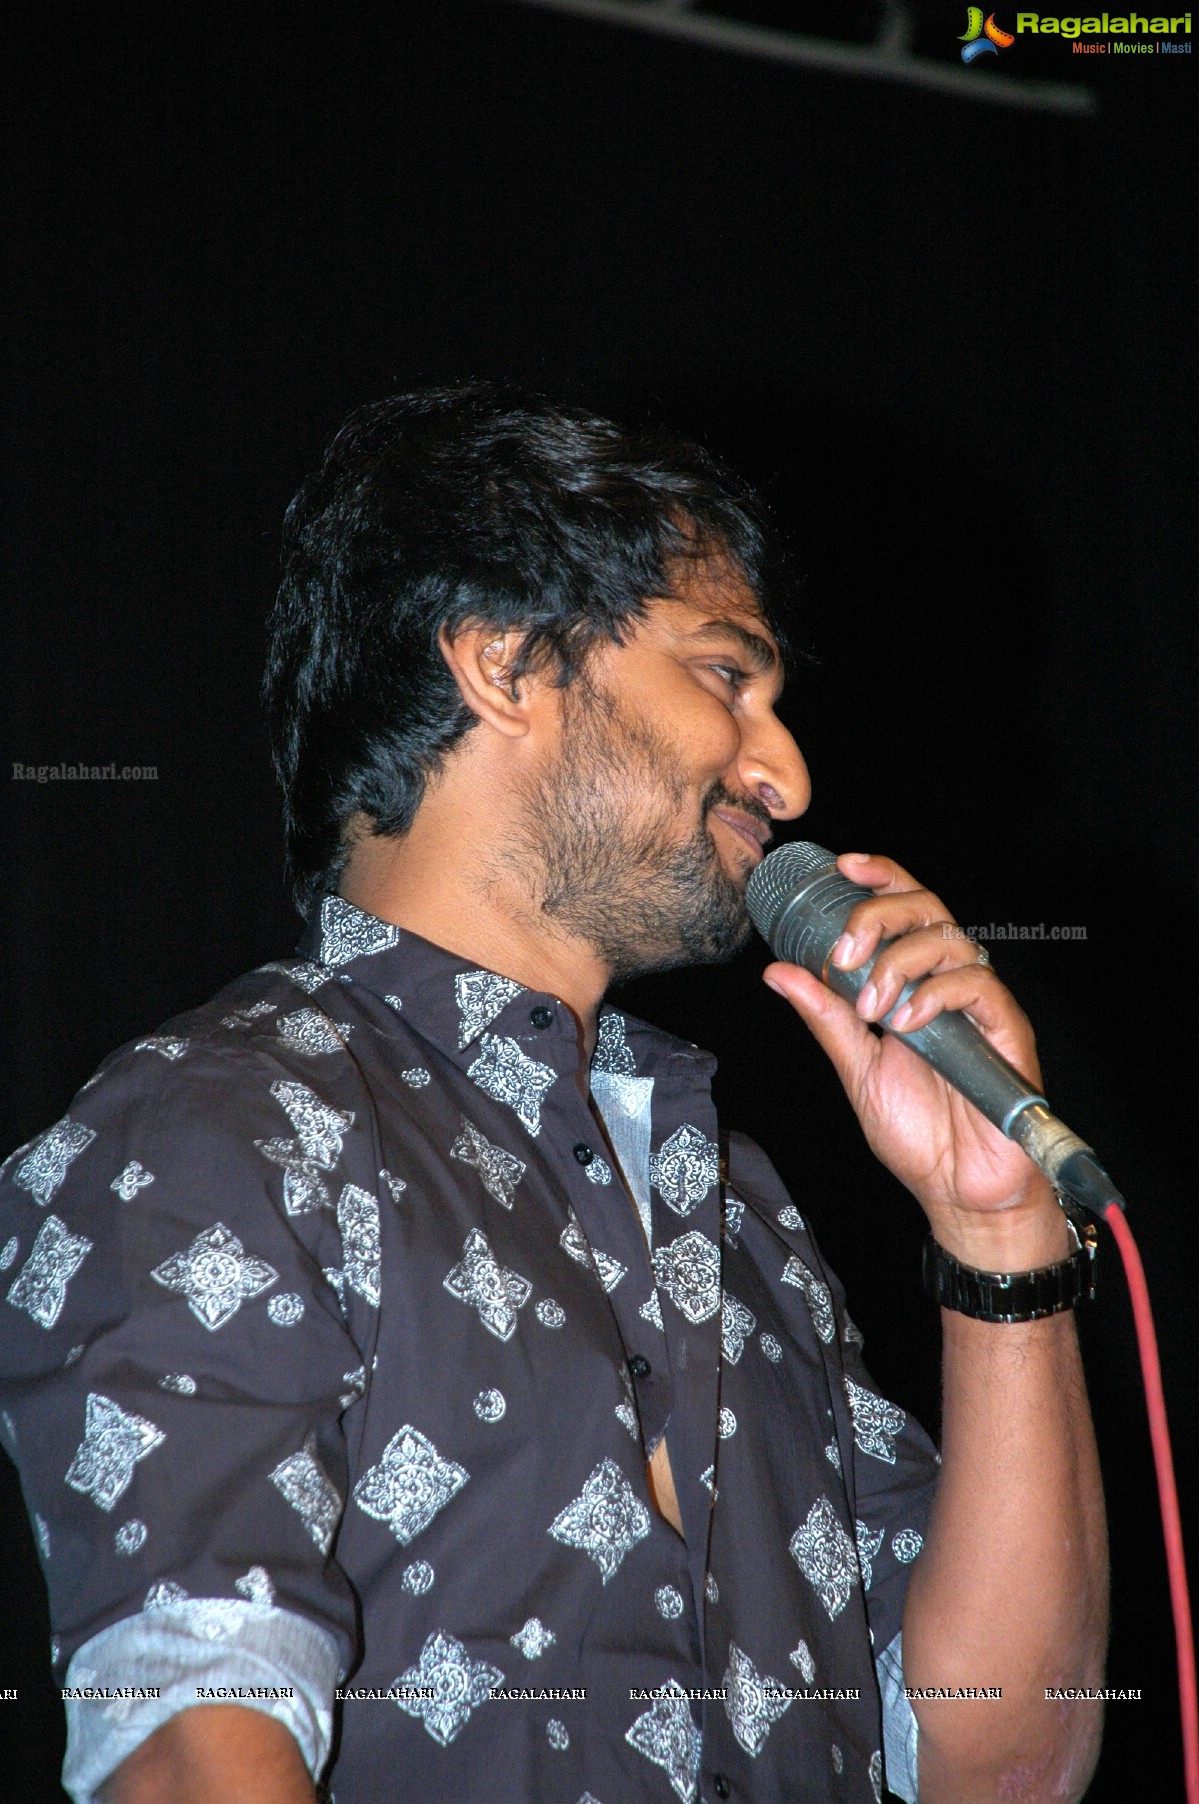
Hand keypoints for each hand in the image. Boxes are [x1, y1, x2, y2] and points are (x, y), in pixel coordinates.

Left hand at [762, 852, 1068, 1266]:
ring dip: (897, 963)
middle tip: (842, 953)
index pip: (905, 907)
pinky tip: (906, 1023)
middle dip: (877, 915)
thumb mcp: (856, 1065)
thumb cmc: (916, 1131)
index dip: (880, 876)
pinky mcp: (1007, 1029)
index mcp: (917, 981)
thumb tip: (779, 971)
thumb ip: (825, 1015)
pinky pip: (977, 985)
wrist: (956, 1189)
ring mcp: (981, 1004)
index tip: (841, 866)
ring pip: (949, 939)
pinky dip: (933, 995)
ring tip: (871, 1007)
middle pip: (926, 907)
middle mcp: (951, 981)